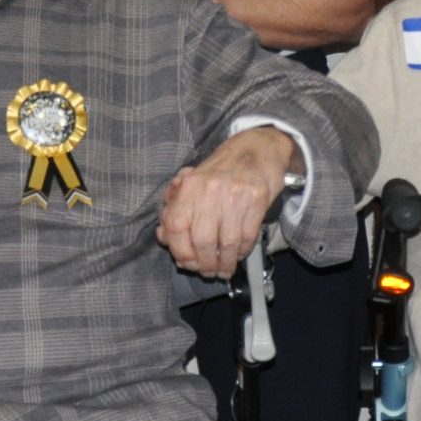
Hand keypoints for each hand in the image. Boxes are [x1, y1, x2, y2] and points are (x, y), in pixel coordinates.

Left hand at [157, 125, 293, 277]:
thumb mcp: (191, 181)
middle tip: (207, 271)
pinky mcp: (257, 201)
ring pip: (226, 243)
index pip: (176, 227)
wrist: (256, 149)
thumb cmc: (221, 170)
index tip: (186, 262)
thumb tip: (164, 236)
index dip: (180, 251)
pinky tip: (237, 255)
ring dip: (224, 263)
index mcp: (189, 186)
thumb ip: (174, 207)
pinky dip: (241, 252)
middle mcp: (209, 191)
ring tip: (223, 269)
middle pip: (202, 241)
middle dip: (204, 263)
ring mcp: (235, 196)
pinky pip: (247, 237)